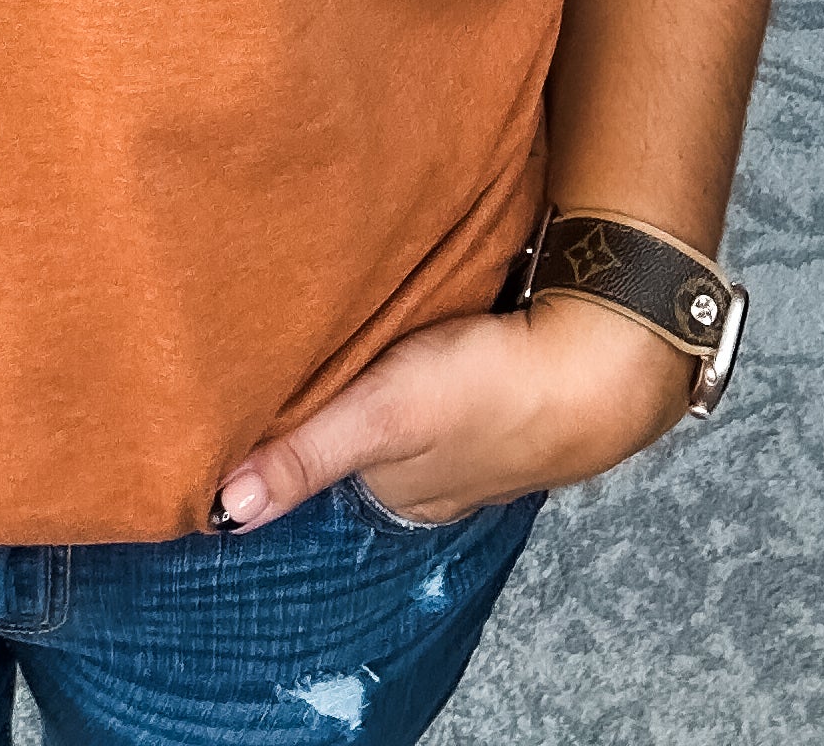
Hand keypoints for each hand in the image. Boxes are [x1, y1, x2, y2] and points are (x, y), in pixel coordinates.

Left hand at [215, 292, 694, 531]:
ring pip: (398, 393)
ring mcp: (469, 429)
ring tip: (350, 312)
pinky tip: (419, 314)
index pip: (316, 453)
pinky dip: (424, 342)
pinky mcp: (497, 378)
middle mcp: (430, 472)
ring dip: (379, 360)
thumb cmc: (491, 391)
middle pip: (356, 423)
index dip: (286, 414)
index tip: (253, 370)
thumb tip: (222, 512)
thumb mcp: (383, 418)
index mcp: (397, 491)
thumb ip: (305, 456)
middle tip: (295, 323)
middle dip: (331, 385)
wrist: (601, 356)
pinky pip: (440, 363)